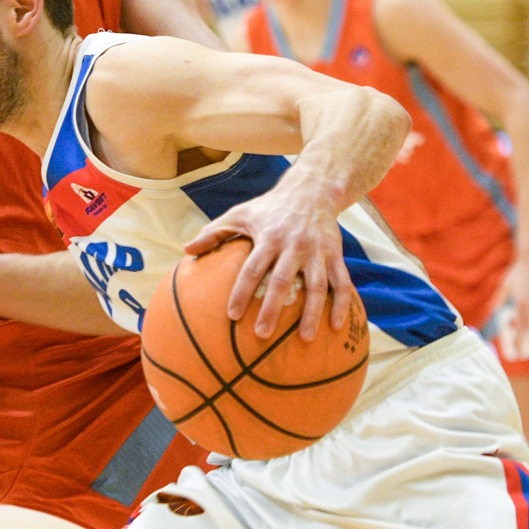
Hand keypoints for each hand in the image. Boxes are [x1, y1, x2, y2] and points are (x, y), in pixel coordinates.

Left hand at [184, 188, 351, 341]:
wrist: (312, 189)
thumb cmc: (269, 207)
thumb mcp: (240, 213)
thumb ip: (214, 232)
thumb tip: (186, 250)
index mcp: (268, 237)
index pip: (252, 269)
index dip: (242, 292)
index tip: (232, 316)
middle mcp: (293, 245)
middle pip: (281, 281)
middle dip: (272, 309)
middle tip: (262, 335)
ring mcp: (317, 251)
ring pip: (316, 286)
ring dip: (311, 313)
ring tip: (305, 339)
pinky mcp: (335, 255)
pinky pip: (341, 282)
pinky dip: (342, 304)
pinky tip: (337, 325)